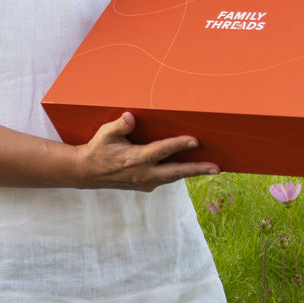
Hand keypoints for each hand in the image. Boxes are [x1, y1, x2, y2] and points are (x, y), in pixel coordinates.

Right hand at [73, 112, 219, 190]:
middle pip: (176, 172)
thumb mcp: (106, 134)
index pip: (162, 151)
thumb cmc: (98, 149)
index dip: (178, 145)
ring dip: (192, 172)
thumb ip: (120, 126)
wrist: (87, 173)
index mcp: (135, 159)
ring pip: (173, 177)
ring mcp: (145, 182)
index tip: (195, 140)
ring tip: (211, 168)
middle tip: (216, 168)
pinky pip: (166, 179)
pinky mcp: (145, 185)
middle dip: (197, 169)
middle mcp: (143, 173)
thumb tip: (130, 117)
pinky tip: (191, 168)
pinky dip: (179, 173)